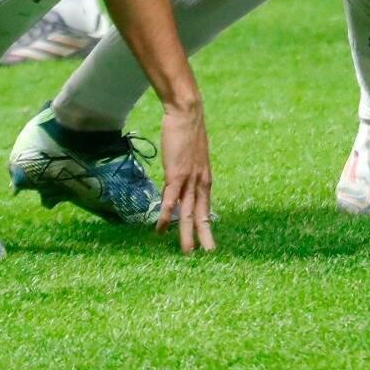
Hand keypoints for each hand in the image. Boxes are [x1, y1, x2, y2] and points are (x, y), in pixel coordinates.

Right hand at [156, 97, 216, 252]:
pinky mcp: (177, 174)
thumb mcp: (190, 157)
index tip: (208, 242)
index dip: (206, 225)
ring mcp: (189, 179)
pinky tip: (161, 229)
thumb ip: (185, 173)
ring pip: (188, 212)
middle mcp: (200, 182)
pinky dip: (166, 215)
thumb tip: (175, 187)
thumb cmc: (187, 131)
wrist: (188, 113)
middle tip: (207, 256)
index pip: (206, 208)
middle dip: (203, 236)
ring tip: (187, 252)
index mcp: (205, 179)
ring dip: (186, 234)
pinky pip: (171, 199)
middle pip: (202, 214)